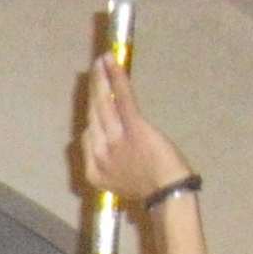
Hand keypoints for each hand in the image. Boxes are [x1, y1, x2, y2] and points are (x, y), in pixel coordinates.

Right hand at [79, 57, 194, 205]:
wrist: (167, 191)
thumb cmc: (149, 188)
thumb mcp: (119, 183)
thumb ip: (110, 163)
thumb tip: (109, 145)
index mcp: (93, 170)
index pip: (86, 137)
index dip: (91, 119)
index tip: (97, 103)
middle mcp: (99, 153)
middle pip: (92, 116)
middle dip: (92, 91)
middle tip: (93, 72)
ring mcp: (114, 139)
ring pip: (102, 105)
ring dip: (100, 80)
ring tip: (100, 62)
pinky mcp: (133, 126)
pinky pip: (121, 99)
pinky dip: (116, 78)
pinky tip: (112, 63)